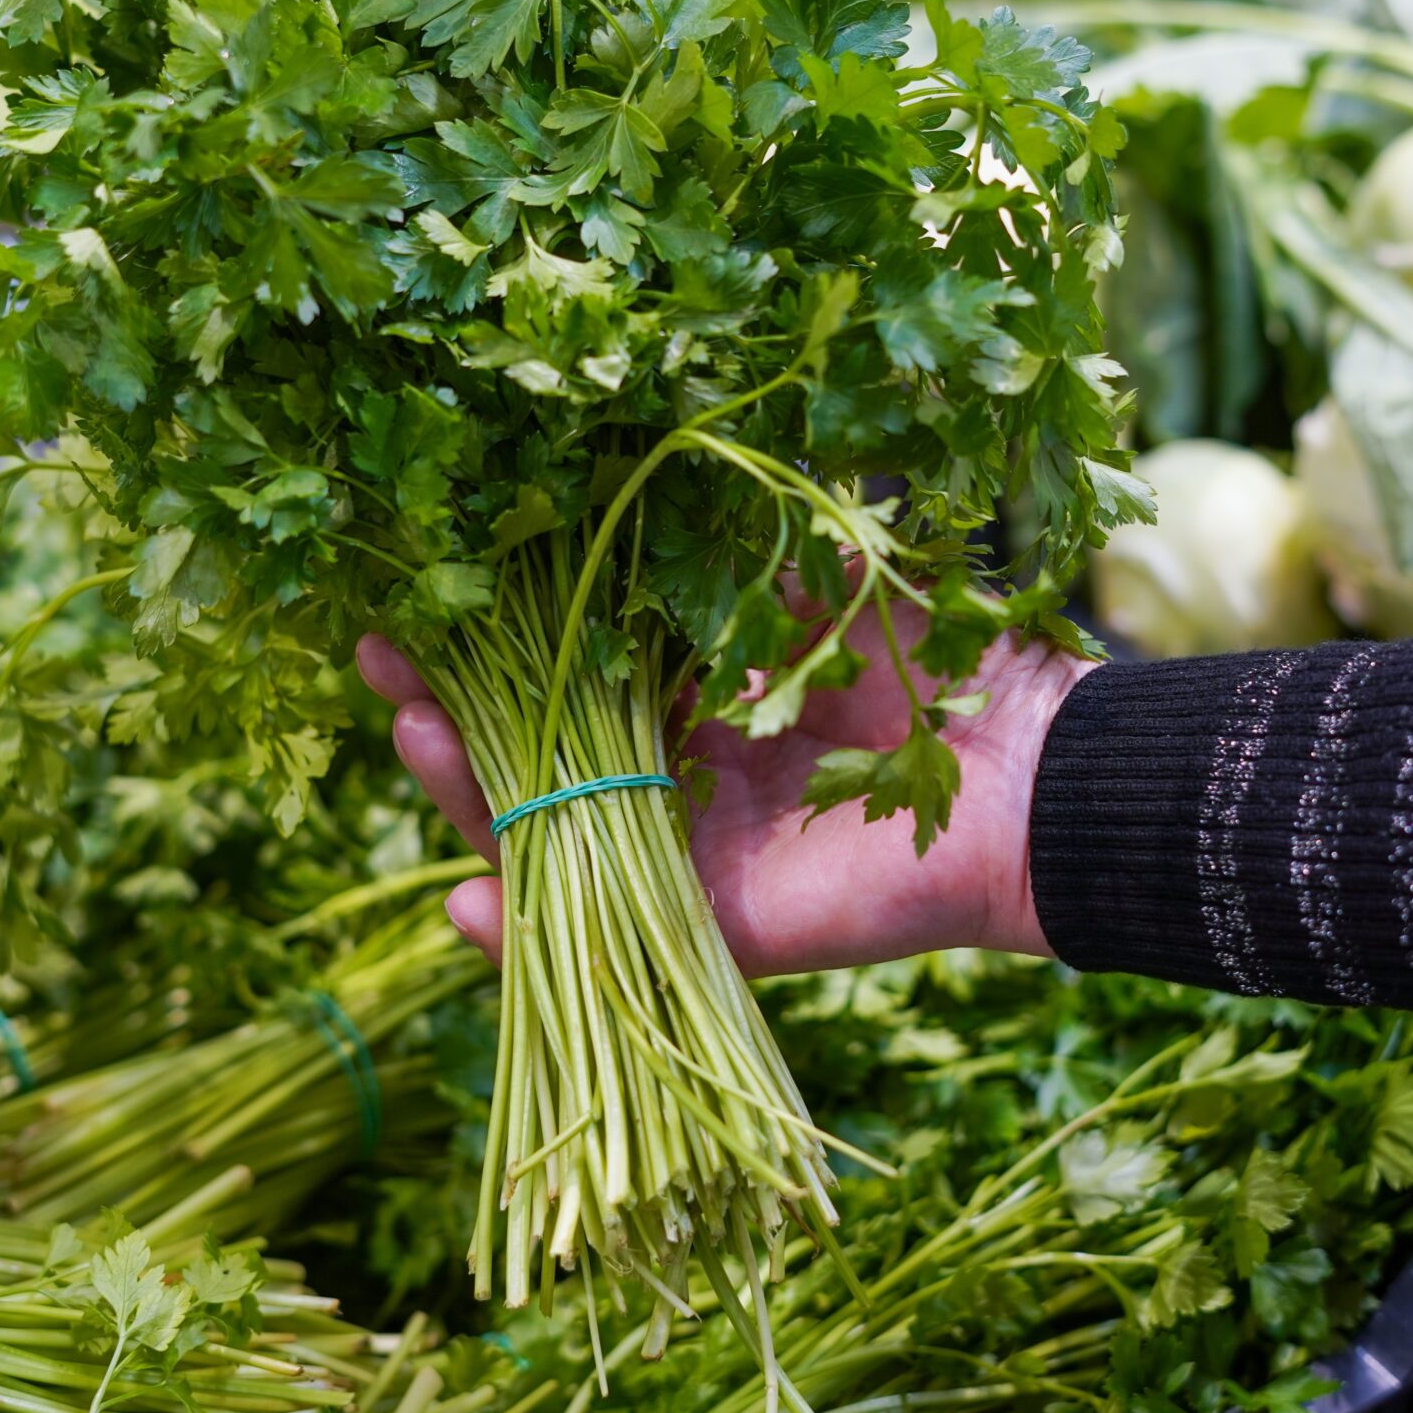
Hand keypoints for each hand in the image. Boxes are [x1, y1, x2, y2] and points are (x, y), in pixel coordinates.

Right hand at [354, 604, 1090, 976]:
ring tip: (412, 737)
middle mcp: (673, 777)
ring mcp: (685, 857)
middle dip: (449, 712)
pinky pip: (602, 941)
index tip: (414, 596)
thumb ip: (722, 546)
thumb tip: (615, 471)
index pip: (559, 674)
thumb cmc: (935, 657)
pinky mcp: (713, 927)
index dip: (486, 641)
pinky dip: (526, 938)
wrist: (1030, 767)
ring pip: (548, 839)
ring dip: (468, 798)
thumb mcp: (811, 576)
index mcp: (691, 696)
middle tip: (382, 664)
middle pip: (529, 756)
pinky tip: (465, 902)